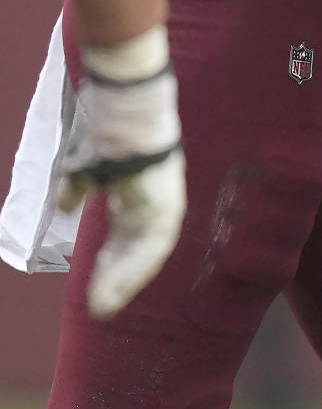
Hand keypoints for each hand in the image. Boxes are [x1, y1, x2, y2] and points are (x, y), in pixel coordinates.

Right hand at [58, 41, 185, 318]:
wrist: (125, 102)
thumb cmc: (106, 124)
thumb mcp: (84, 163)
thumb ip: (78, 186)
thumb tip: (67, 206)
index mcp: (136, 185)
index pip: (127, 229)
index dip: (113, 255)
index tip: (96, 277)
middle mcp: (153, 195)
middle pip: (136, 244)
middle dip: (116, 274)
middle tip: (97, 302)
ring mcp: (163, 199)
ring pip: (147, 253)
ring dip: (124, 280)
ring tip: (102, 306)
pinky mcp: (165, 204)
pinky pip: (153, 247)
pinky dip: (134, 270)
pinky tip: (115, 289)